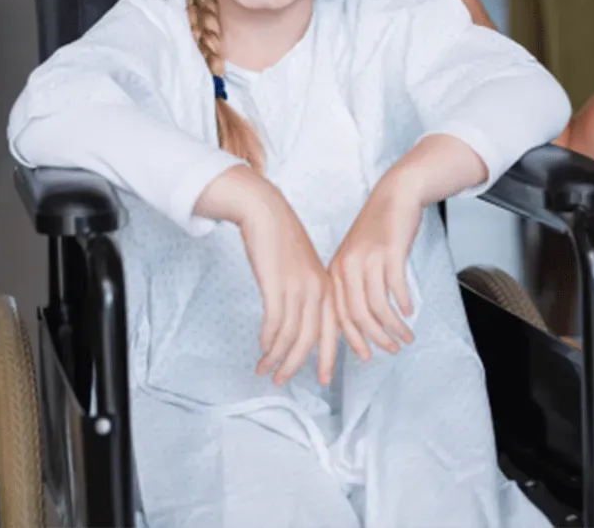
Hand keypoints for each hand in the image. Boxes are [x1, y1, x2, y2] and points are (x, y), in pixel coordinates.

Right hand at [198, 166, 338, 385]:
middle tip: (281, 382)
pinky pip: (275, 323)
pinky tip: (261, 349)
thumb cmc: (283, 242)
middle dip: (297, 365)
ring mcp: (298, 287)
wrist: (267, 212)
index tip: (324, 381)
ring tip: (265, 370)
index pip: (332, 331)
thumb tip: (302, 323)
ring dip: (277, 357)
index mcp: (328, 287)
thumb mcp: (304, 269)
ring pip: (291, 336)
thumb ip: (308, 294)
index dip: (328, 358)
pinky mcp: (277, 284)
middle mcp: (317, 290)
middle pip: (311, 340)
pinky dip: (268, 341)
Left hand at [327, 172, 423, 361]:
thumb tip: (359, 323)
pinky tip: (410, 311)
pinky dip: (404, 304)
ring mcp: (368, 259)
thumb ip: (352, 285)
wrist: (395, 195)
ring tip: (407, 336)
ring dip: (394, 327)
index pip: (338, 316)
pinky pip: (396, 287)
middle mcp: (347, 267)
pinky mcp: (390, 251)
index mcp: (335, 271)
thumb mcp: (356, 256)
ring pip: (378, 306)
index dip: (353, 341)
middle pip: (358, 316)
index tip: (366, 357)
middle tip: (392, 350)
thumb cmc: (377, 229)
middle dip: (375, 339)